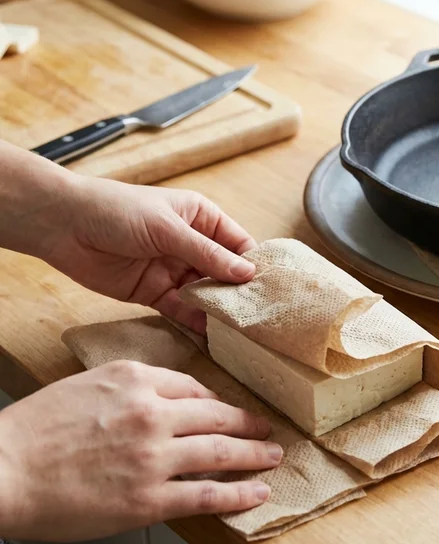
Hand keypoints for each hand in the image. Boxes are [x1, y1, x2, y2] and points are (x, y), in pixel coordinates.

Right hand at [0, 361, 281, 541]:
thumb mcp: (88, 385)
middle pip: (217, 416)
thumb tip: (168, 400)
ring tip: (272, 457)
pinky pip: (206, 495)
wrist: (1, 470)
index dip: (217, 402)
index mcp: (136, 380)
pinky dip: (237, 494)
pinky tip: (256, 492)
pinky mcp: (147, 500)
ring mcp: (153, 457)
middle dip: (248, 424)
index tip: (229, 410)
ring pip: (221, 452)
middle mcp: (152, 413)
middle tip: (266, 429)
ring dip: (254, 455)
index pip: (194, 388)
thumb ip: (134, 388)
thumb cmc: (36, 429)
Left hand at [43, 175, 257, 332]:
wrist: (62, 225)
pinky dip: (194, 320)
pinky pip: (181, 308)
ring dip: (219, 308)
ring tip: (241, 329)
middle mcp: (192, 245)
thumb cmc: (117, 210)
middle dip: (239, 292)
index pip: (239, 244)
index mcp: (201, 218)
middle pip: (225, 272)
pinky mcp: (154, 292)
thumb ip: (207, 254)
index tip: (271, 288)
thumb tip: (247, 273)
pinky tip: (211, 333)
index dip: (254, 265)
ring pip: (205, 293)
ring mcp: (173, 269)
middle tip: (259, 315)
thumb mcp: (168, 228)